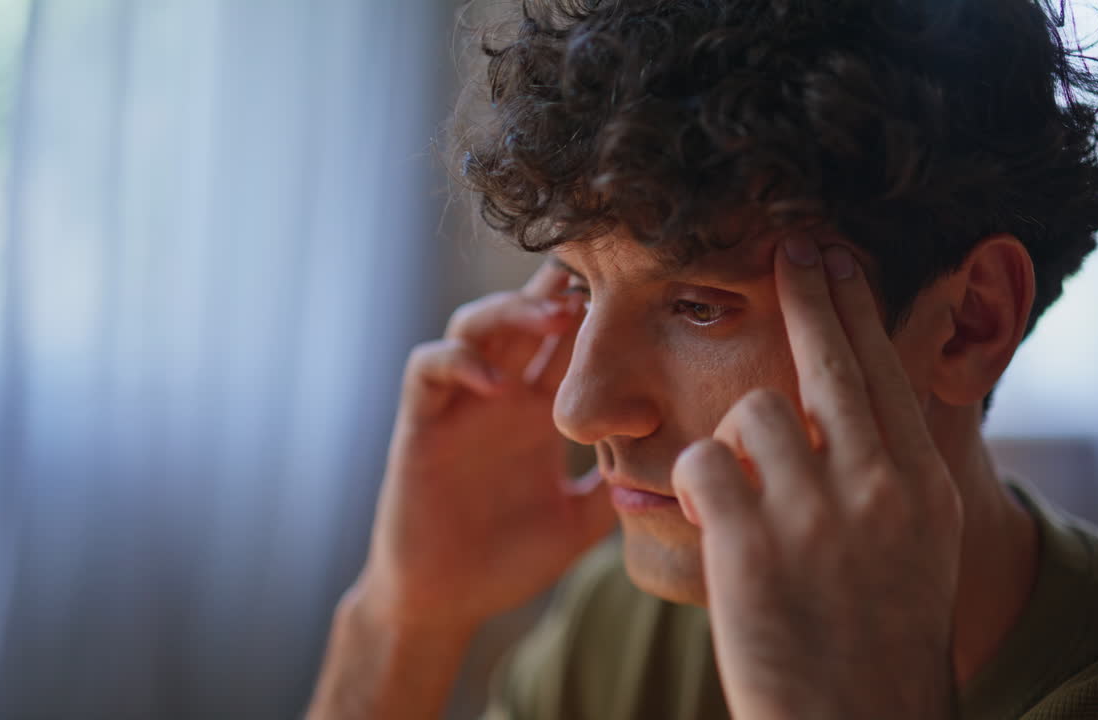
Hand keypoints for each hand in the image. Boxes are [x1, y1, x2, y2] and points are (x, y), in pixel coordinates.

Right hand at [358, 261, 616, 630]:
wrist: (448, 602)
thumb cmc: (511, 560)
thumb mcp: (581, 520)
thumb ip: (616, 486)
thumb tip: (677, 465)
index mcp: (542, 409)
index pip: (570, 338)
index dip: (597, 309)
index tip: (641, 292)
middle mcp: (502, 394)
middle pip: (525, 312)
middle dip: (559, 288)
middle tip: (601, 281)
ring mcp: (459, 403)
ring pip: (476, 322)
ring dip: (514, 309)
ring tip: (557, 317)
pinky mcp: (420, 423)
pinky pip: (427, 367)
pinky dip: (458, 362)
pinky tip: (498, 384)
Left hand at [671, 237, 963, 718]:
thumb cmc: (879, 647)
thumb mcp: (916, 552)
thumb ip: (892, 478)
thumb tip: (861, 409)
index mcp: (922, 488)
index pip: (885, 371)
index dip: (856, 307)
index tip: (835, 259)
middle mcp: (879, 489)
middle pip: (833, 358)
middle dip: (809, 291)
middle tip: (790, 246)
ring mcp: (816, 516)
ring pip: (752, 412)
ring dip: (729, 440)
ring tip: (732, 492)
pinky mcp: (752, 547)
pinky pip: (704, 466)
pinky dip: (696, 485)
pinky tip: (708, 519)